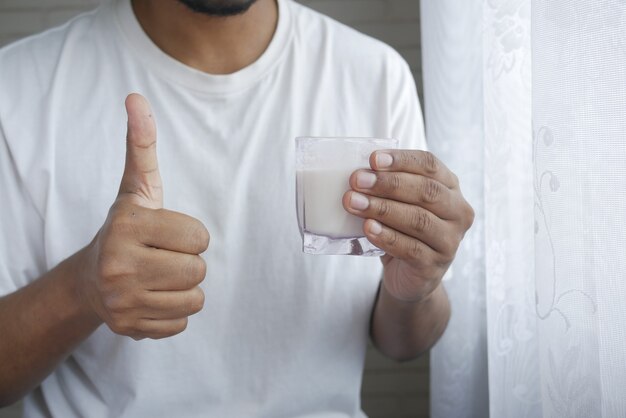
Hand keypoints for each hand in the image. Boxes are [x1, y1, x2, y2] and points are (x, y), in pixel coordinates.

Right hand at [79, 94, 209, 339]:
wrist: (90, 280)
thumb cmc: (125, 230)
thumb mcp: (136, 188)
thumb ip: (141, 146)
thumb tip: (136, 98)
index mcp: (127, 226)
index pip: (200, 237)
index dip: (191, 234)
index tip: (169, 233)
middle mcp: (119, 265)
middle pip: (198, 270)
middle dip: (189, 262)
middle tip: (164, 256)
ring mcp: (122, 302)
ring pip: (195, 299)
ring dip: (185, 287)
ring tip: (160, 276)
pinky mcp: (129, 328)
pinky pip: (182, 323)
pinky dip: (174, 312)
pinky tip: (153, 297)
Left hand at [343, 150, 472, 302]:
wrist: (408, 276)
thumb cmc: (402, 230)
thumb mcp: (399, 203)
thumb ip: (387, 186)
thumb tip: (358, 172)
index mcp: (450, 187)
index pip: (430, 165)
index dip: (402, 160)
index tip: (373, 159)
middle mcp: (457, 212)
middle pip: (426, 191)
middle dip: (389, 184)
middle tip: (357, 180)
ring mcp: (450, 241)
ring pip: (418, 220)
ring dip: (382, 209)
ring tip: (353, 202)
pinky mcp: (435, 265)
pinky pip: (411, 248)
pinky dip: (387, 237)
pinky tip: (368, 228)